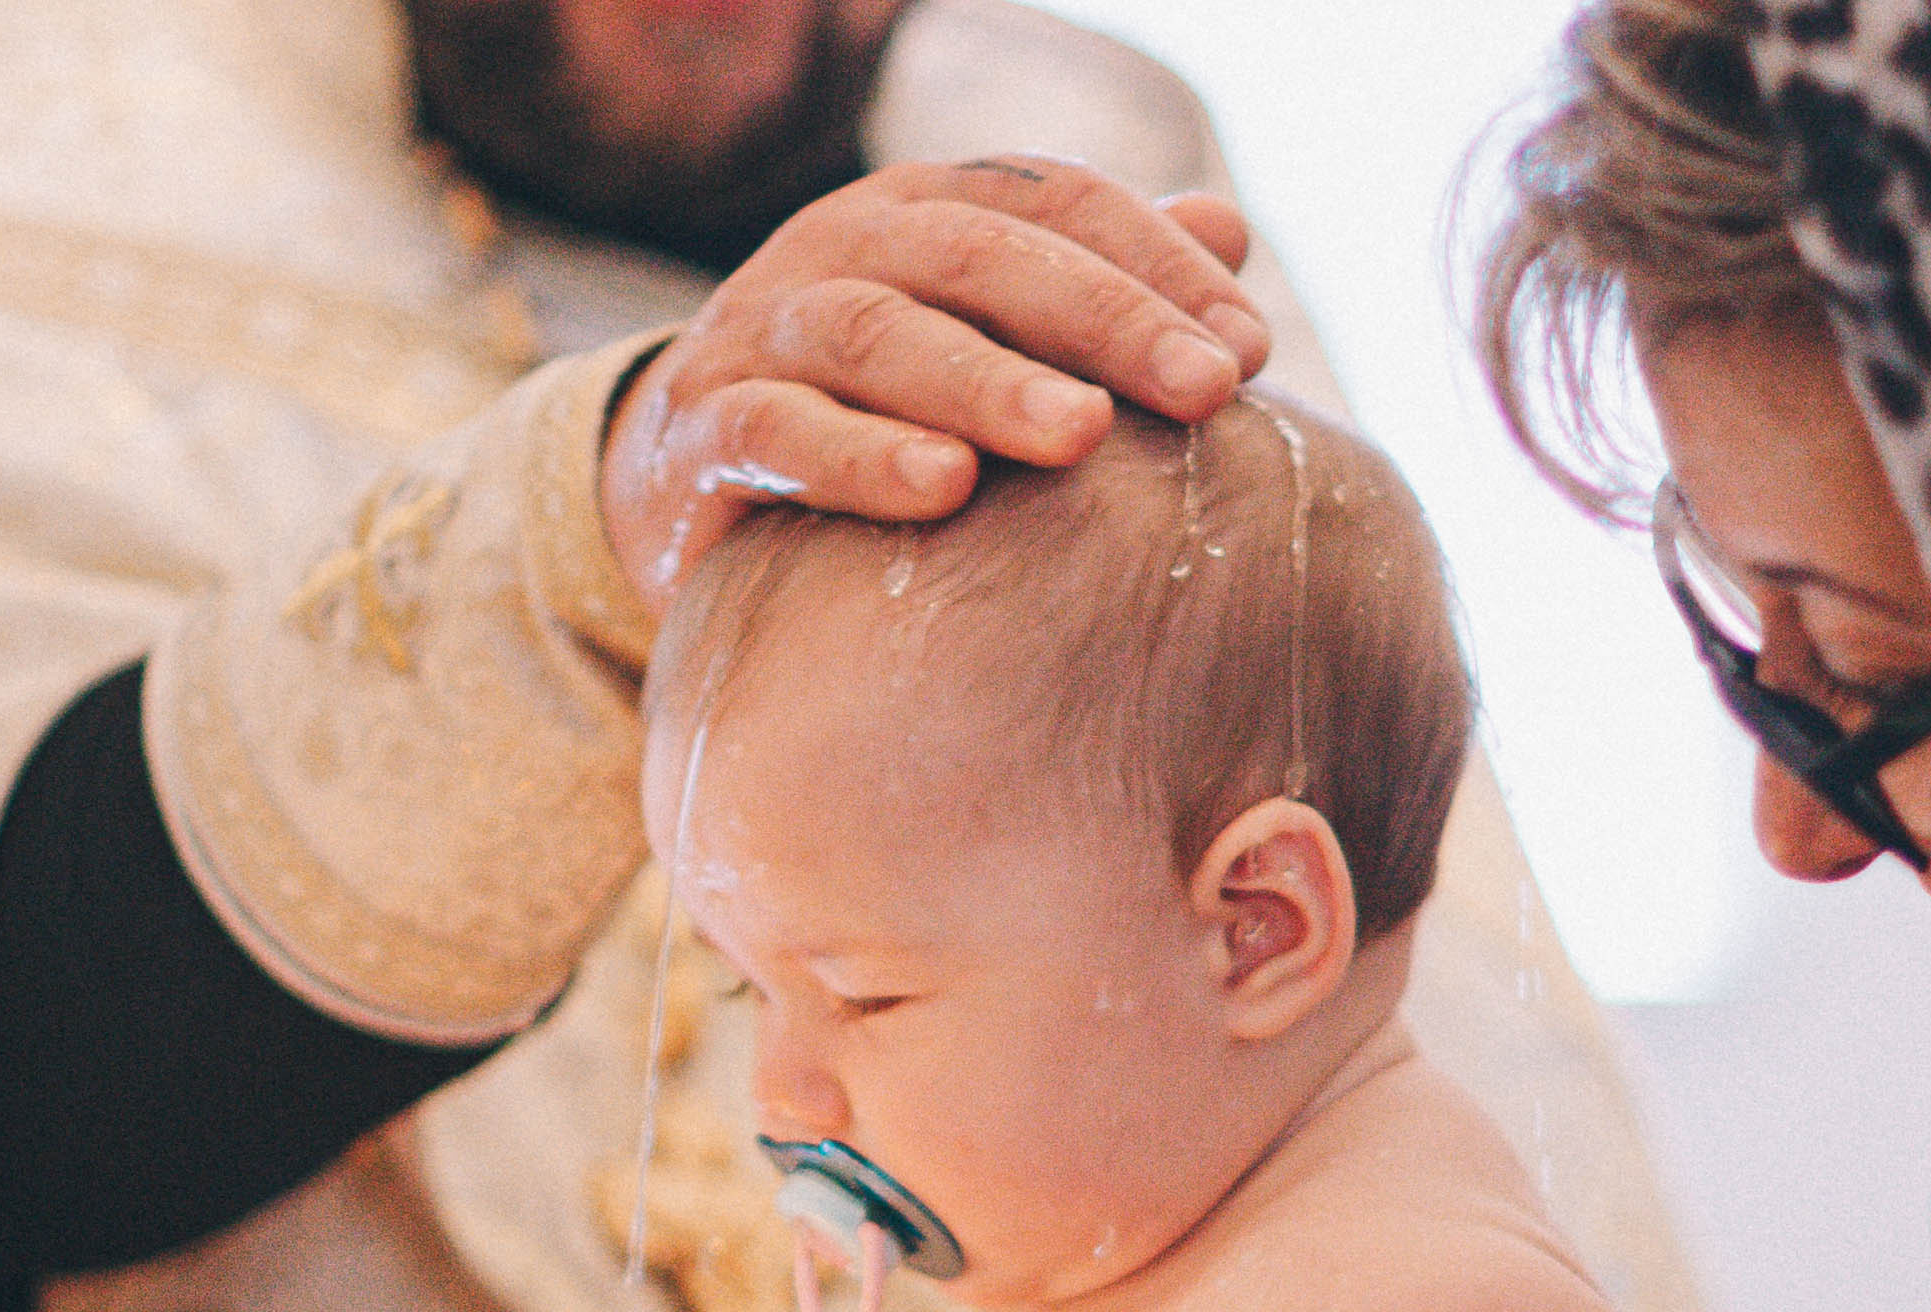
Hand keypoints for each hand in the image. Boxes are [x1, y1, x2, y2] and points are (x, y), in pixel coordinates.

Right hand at [599, 162, 1269, 608]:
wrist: (682, 487)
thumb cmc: (865, 411)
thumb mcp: (977, 336)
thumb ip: (1091, 286)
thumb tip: (1230, 230)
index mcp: (922, 210)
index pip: (1053, 202)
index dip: (1155, 265)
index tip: (1248, 354)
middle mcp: (840, 246)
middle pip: (978, 254)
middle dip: (1102, 319)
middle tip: (1204, 390)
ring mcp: (762, 331)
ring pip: (880, 335)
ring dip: (987, 383)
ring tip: (1082, 433)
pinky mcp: (704, 431)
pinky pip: (781, 434)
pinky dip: (861, 459)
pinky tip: (941, 490)